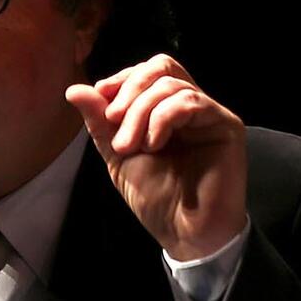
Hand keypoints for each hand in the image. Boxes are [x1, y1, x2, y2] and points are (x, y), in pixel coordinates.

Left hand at [66, 54, 247, 259]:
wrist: (183, 233)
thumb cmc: (157, 199)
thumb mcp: (118, 155)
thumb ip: (100, 123)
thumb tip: (75, 90)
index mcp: (167, 110)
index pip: (148, 72)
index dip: (122, 79)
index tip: (100, 98)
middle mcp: (191, 107)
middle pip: (161, 67)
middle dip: (129, 90)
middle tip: (112, 122)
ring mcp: (210, 115)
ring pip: (171, 85)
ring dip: (140, 113)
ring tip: (129, 146)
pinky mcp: (226, 125)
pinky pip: (191, 102)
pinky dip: (162, 119)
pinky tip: (154, 145)